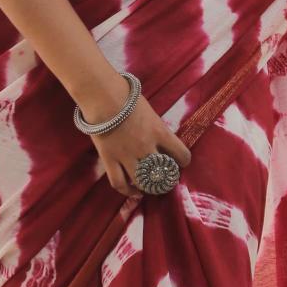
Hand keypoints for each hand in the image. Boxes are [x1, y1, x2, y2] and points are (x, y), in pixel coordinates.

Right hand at [77, 76, 191, 198]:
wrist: (102, 96)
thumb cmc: (126, 96)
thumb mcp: (149, 111)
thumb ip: (156, 127)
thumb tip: (159, 138)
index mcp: (160, 132)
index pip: (181, 153)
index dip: (183, 160)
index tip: (180, 162)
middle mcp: (146, 147)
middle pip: (162, 172)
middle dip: (166, 178)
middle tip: (164, 179)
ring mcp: (127, 155)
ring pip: (142, 182)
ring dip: (148, 186)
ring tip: (148, 186)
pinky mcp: (109, 159)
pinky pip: (119, 182)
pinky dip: (127, 191)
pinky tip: (132, 191)